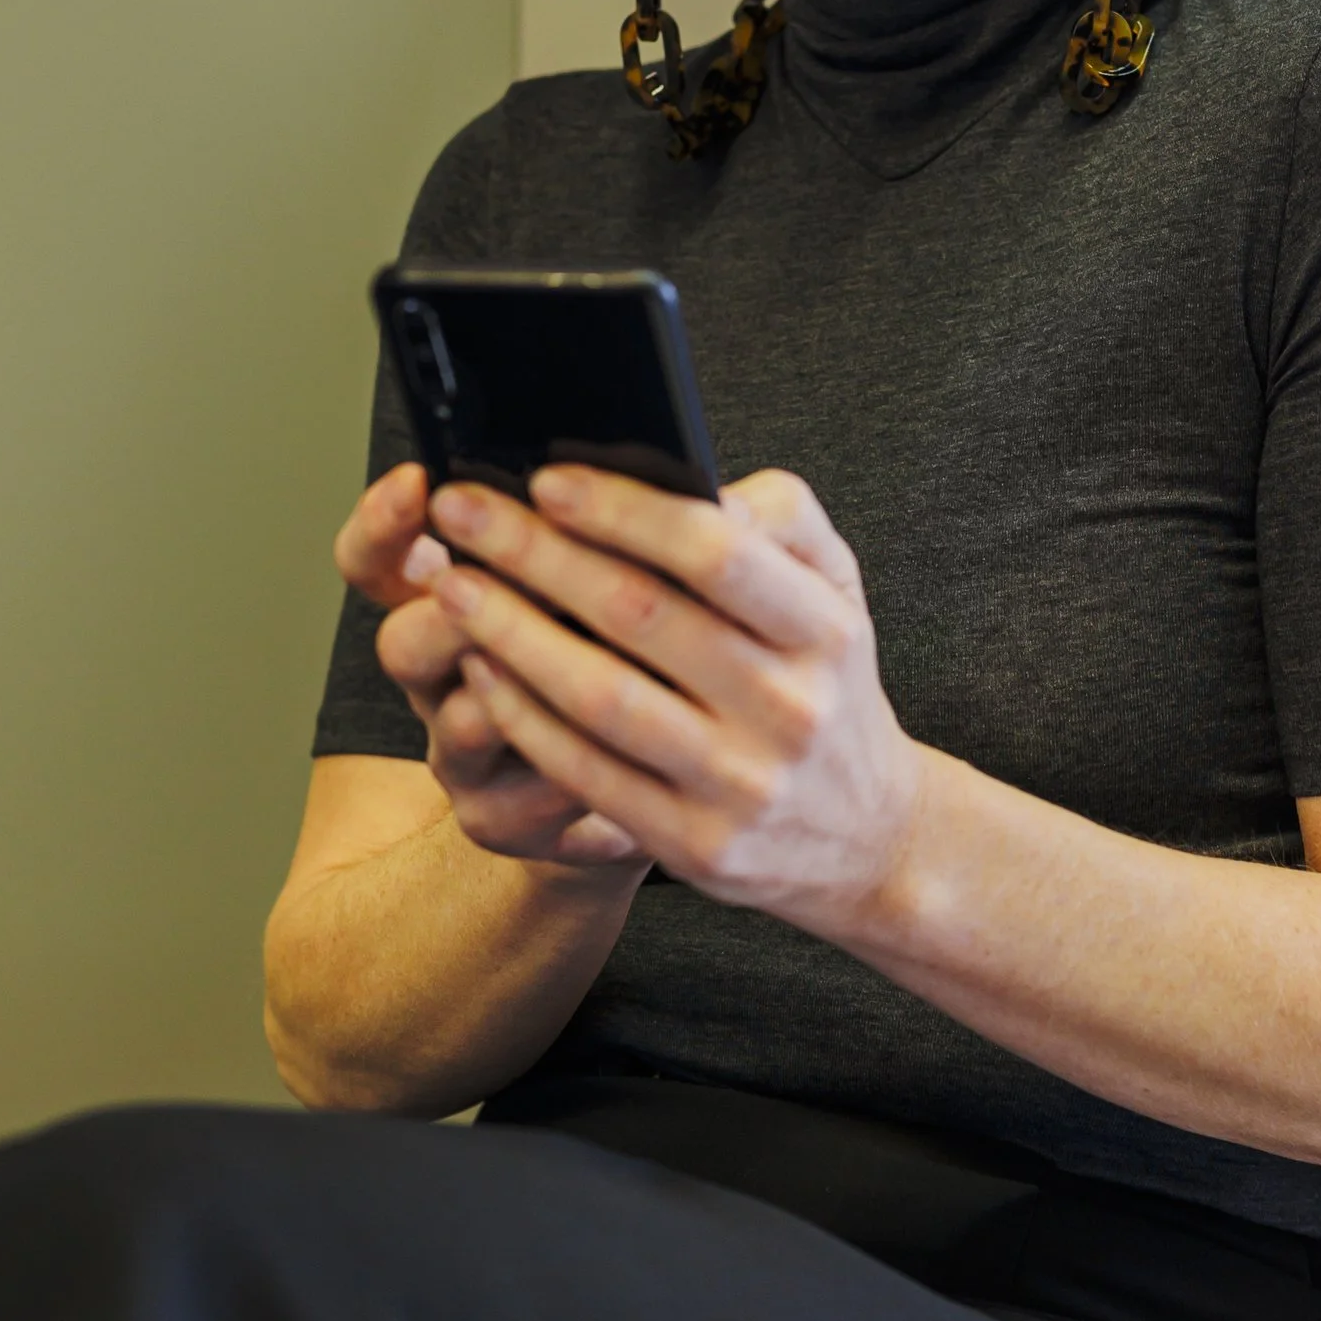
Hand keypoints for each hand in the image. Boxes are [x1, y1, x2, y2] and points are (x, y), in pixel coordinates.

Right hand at [335, 462, 638, 869]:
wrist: (647, 778)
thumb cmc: (630, 653)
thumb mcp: (621, 575)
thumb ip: (614, 532)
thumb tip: (659, 478)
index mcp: (450, 596)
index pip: (377, 557)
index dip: (384, 521)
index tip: (420, 481)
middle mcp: (439, 674)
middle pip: (401, 641)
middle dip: (456, 611)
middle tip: (514, 584)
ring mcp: (458, 752)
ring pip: (460, 719)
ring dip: (524, 689)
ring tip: (583, 662)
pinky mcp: (497, 817)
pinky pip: (523, 794)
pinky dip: (577, 765)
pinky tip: (631, 746)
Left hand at [403, 465, 923, 927]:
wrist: (868, 835)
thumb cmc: (826, 685)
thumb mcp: (838, 591)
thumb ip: (778, 519)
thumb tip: (678, 475)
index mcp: (824, 629)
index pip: (716, 552)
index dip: (621, 511)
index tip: (545, 478)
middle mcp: (788, 709)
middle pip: (639, 616)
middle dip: (535, 555)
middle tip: (461, 512)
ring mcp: (740, 784)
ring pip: (600, 698)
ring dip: (511, 633)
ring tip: (453, 585)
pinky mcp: (695, 845)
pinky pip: (585, 771)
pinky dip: (522, 713)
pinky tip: (481, 666)